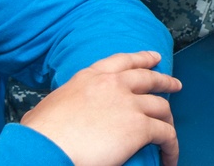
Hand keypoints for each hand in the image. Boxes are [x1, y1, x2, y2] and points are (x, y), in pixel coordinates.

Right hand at [20, 51, 181, 165]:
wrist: (45, 149)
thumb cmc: (39, 136)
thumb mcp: (47, 107)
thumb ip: (61, 103)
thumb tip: (51, 113)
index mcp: (90, 78)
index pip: (122, 61)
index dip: (142, 58)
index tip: (154, 58)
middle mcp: (113, 85)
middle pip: (148, 78)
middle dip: (164, 81)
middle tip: (174, 85)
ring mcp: (129, 104)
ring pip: (161, 107)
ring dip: (169, 119)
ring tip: (172, 128)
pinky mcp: (139, 127)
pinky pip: (166, 134)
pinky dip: (171, 146)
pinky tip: (170, 156)